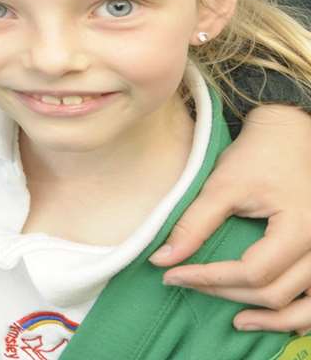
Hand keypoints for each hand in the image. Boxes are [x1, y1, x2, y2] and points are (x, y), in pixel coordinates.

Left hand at [154, 105, 310, 331]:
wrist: (292, 138)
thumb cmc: (259, 156)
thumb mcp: (223, 185)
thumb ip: (194, 223)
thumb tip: (162, 259)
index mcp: (300, 228)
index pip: (253, 272)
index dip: (209, 278)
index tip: (172, 274)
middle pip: (275, 292)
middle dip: (226, 293)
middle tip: (186, 283)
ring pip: (306, 307)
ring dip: (270, 318)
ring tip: (236, 321)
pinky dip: (296, 314)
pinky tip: (268, 316)